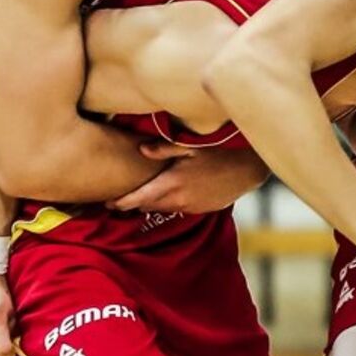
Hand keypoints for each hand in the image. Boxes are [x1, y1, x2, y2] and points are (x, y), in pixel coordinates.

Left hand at [107, 142, 268, 213]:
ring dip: (152, 204)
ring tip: (142, 197)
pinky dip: (170, 203)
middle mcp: (178, 198)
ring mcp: (191, 206)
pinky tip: (172, 192)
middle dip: (134, 204)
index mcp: (172, 182)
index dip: (122, 202)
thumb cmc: (218, 151)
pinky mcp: (201, 209)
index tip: (108, 203)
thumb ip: (164, 148)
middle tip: (119, 200)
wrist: (247, 169)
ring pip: (163, 209)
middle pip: (148, 206)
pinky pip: (179, 208)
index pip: (140, 197)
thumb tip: (141, 150)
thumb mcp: (190, 145)